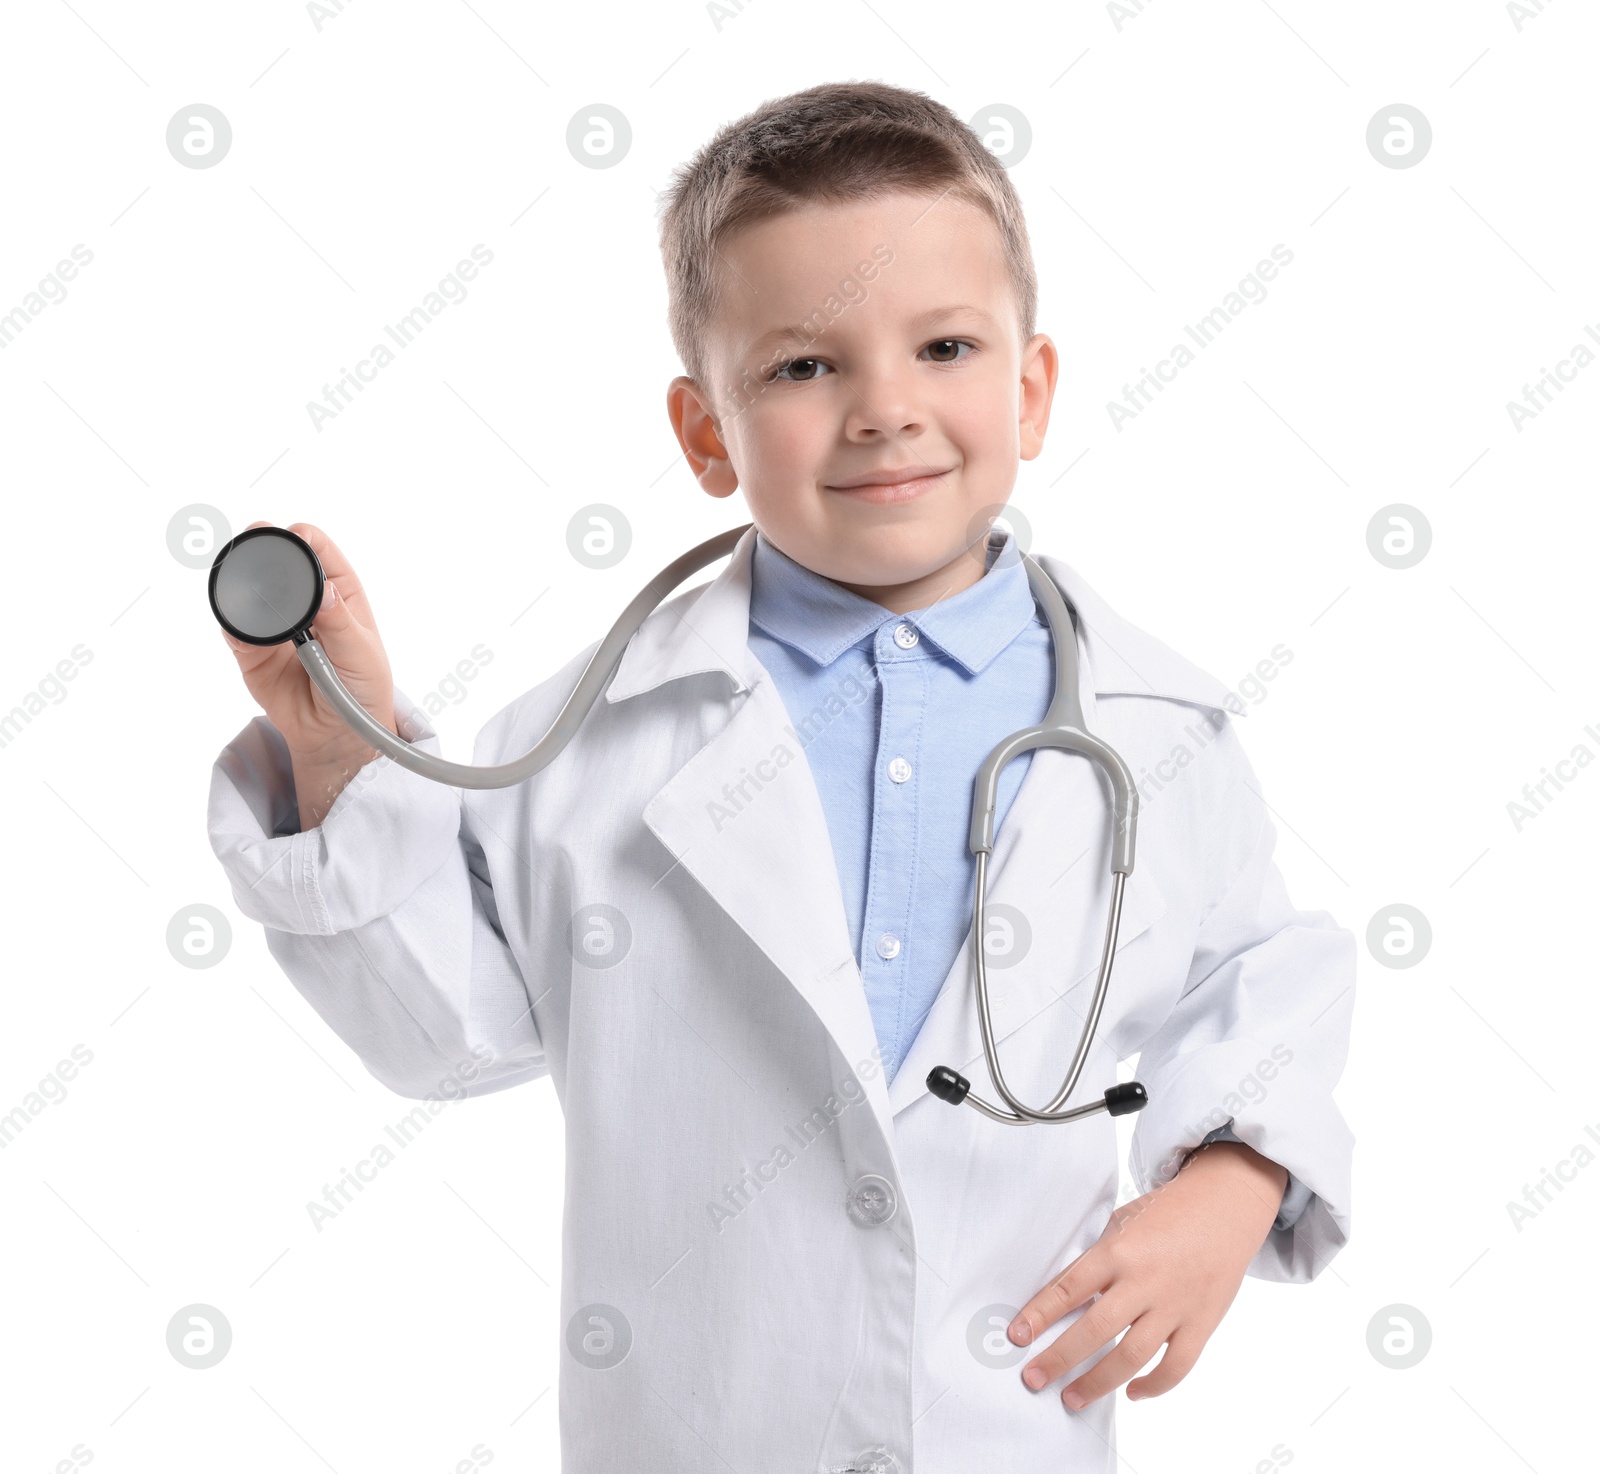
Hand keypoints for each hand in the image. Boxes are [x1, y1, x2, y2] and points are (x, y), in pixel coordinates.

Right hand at [220, 522, 398, 827]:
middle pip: (280, 563)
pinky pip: (235, 631)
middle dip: (267, 548)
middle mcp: (304, 602)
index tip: (297, 535)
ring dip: (244, 580)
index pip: (320, 552)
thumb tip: (324, 592)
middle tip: (258, 540)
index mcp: (339, 593)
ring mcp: (275, 624)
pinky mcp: (251, 651)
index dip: (307, 538)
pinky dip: (233, 624)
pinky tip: (241, 626)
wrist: (337, 735)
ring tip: (243, 579)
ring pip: (252, 591)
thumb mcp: (361, 655)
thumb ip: (340, 624)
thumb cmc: (362, 688)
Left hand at [1007, 1141, 1287, 1409]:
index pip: (1070, 1287)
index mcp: (1119, 1249)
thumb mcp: (1123, 1222)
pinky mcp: (1202, 1322)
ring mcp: (1176, 1304)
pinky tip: (1131, 1392)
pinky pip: (1177, 1366)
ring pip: (1133, 1356)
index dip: (1039, 1314)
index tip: (1017, 1337)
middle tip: (1033, 1379)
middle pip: (1096, 1329)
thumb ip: (1097, 1258)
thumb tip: (1062, 1297)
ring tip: (1072, 1398)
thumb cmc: (1167, 1212)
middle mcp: (1146, 1279)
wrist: (1226, 1203)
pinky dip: (1154, 1386)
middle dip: (1060, 1358)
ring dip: (1098, 1382)